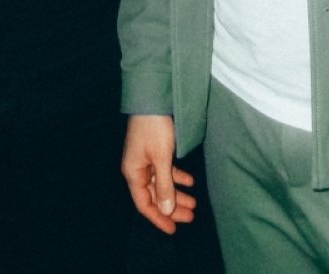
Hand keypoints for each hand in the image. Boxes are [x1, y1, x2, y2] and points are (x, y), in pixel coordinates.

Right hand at [121, 114, 196, 233]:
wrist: (153, 98)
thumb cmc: (154, 127)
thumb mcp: (161, 158)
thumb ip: (164, 185)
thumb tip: (166, 210)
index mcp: (133, 173)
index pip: (144, 204)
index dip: (158, 218)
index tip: (173, 229)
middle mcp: (137, 168)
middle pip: (155, 195)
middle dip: (172, 207)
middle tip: (191, 216)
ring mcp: (146, 159)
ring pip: (162, 183)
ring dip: (177, 193)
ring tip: (194, 202)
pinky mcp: (154, 150)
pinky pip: (165, 169)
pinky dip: (177, 177)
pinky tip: (190, 181)